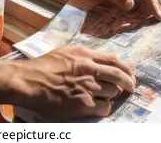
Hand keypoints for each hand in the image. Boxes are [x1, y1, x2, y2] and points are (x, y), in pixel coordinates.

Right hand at [14, 45, 136, 121]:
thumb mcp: (64, 52)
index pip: (113, 59)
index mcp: (84, 54)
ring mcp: (88, 87)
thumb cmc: (42, 67)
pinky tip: (99, 107)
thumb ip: (81, 55)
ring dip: (112, 95)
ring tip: (107, 96)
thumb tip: (95, 59)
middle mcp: (89, 69)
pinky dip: (105, 107)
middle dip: (128, 82)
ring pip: (113, 92)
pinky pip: (105, 107)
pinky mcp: (84, 104)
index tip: (129, 72)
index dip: (125, 67)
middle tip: (131, 87)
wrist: (29, 81)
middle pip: (118, 75)